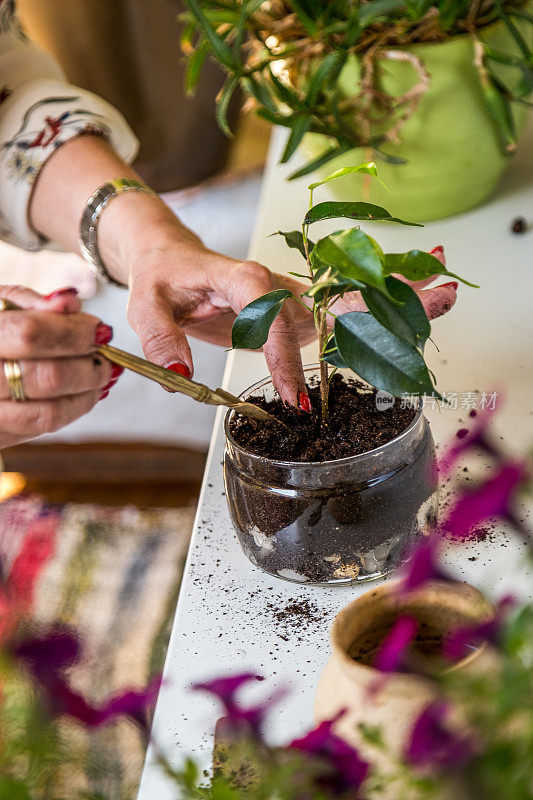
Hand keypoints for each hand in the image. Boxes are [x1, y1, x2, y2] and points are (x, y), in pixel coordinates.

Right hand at [0, 285, 119, 448]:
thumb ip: (30, 302)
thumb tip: (70, 301)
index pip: (31, 334)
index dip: (74, 332)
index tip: (100, 330)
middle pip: (48, 377)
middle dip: (88, 365)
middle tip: (104, 354)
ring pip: (50, 412)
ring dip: (87, 392)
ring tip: (100, 374)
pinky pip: (43, 428)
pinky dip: (74, 409)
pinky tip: (84, 392)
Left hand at [124, 224, 457, 406]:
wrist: (171, 259)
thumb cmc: (162, 278)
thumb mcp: (146, 303)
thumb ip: (160, 335)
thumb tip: (178, 373)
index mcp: (241, 278)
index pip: (268, 312)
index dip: (284, 352)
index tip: (294, 397)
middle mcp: (275, 284)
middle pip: (332, 291)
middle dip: (384, 295)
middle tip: (436, 291)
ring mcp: (291, 297)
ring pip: (349, 300)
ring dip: (397, 298)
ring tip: (447, 290)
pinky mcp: (297, 311)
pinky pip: (339, 316)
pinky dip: (379, 314)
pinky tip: (417, 310)